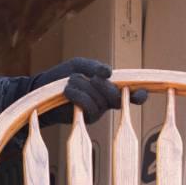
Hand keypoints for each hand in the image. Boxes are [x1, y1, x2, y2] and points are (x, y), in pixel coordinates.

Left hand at [30, 58, 146, 123]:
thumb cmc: (62, 76)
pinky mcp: (86, 119)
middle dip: (103, 85)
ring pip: (100, 99)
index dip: (139, 94)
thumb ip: (94, 67)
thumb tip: (109, 72)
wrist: (43, 89)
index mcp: (109, 88)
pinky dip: (78, 95)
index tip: (142, 91)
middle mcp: (107, 102)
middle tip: (90, 78)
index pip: (131, 94)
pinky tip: (68, 90)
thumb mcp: (79, 65)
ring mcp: (98, 112)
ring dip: (84, 86)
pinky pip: (90, 106)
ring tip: (70, 81)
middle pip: (116, 95)